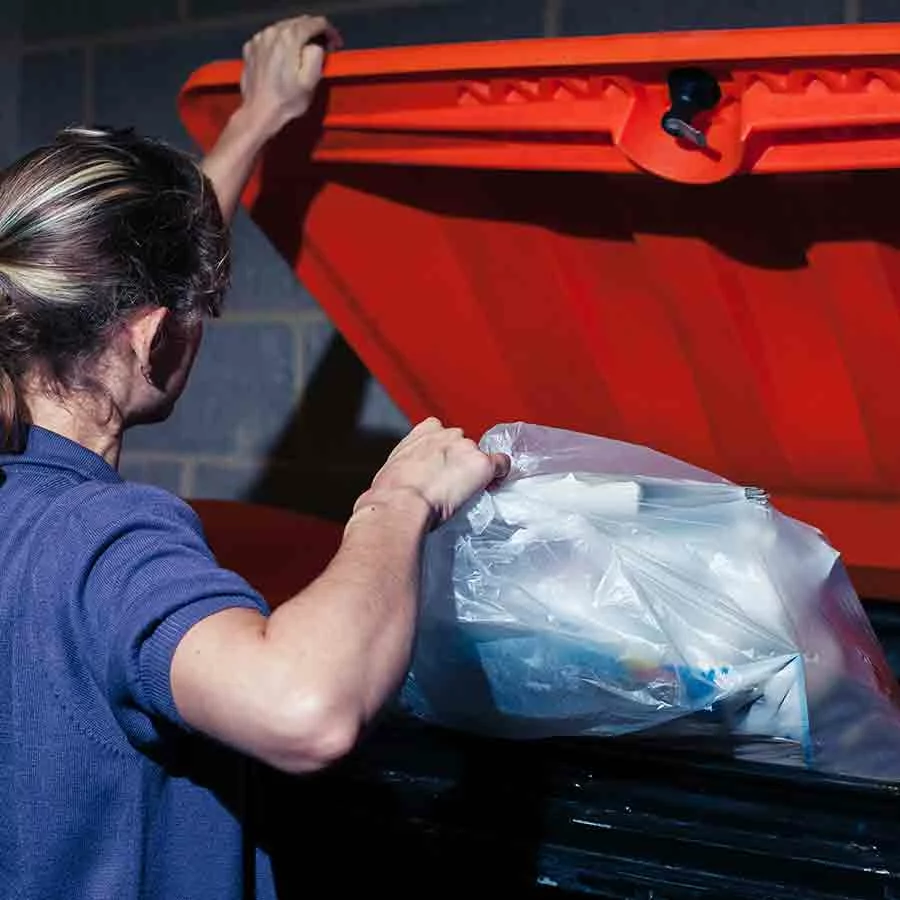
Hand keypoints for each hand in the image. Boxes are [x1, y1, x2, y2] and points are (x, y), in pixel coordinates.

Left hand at [239, 15, 342, 138]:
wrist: (259, 112)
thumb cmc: (287, 101)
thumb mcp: (311, 80)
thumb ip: (317, 54)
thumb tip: (316, 44)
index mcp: (290, 38)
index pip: (315, 23)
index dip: (329, 31)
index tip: (335, 43)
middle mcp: (272, 32)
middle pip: (298, 22)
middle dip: (313, 32)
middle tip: (323, 46)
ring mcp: (259, 39)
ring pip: (283, 28)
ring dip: (296, 36)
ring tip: (303, 51)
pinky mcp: (251, 47)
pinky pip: (270, 37)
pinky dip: (279, 42)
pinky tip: (283, 56)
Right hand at [359, 418, 510, 524]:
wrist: (401, 501)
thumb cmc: (391, 491)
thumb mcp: (394, 467)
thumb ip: (409, 463)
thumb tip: (412, 477)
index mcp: (424, 431)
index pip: (442, 431)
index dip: (445, 450)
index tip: (442, 464)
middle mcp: (449, 434)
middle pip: (464, 444)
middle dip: (461, 461)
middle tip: (451, 483)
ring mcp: (467, 448)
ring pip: (480, 457)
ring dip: (476, 470)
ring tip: (464, 492)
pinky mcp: (482, 464)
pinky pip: (502, 465)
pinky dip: (501, 475)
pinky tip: (494, 485)